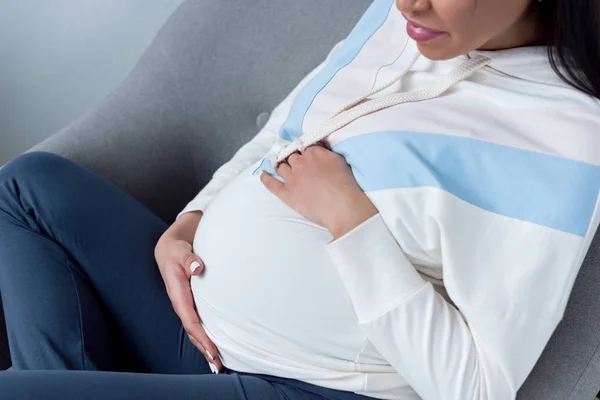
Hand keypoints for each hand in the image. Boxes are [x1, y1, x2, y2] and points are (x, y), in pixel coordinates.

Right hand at [154, 236, 222, 372]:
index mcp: (178, 294)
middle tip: (218, 365)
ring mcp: (184, 305)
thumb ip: (189, 260)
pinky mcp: (190, 304)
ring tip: (217, 363)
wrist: (168, 250)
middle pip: (192, 331)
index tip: (213, 350)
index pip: (190, 320)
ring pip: (194, 330)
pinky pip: (196, 323)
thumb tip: (197, 269)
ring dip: (205, 346)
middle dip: (204, 348)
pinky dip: (204, 336)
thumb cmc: (177, 252)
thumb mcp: (181, 252)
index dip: (202, 336)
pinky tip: (213, 345)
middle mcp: (180, 303)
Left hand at [260, 144, 378, 239]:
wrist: (342, 206)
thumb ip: (326, 153)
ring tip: (279, 165)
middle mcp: (300, 163)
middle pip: (291, 156)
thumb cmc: (346, 185)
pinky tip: (263, 175)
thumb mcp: (339, 160)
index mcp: (313, 153)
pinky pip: (271, 184)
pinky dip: (265, 178)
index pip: (305, 148)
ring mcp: (291, 178)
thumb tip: (319, 149)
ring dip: (280, 165)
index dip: (306, 152)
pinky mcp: (287, 193)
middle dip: (294, 158)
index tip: (307, 156)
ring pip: (281, 166)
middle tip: (297, 164)